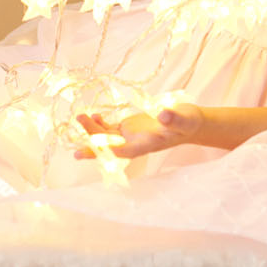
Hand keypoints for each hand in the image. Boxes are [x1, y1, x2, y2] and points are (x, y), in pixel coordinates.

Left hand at [73, 103, 204, 159]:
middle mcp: (134, 143)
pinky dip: (101, 124)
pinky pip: (111, 129)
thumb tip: (163, 115)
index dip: (107, 151)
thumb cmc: (188, 123)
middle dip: (93, 147)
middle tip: (75, 151)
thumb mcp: (183, 119)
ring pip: (107, 138)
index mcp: (145, 145)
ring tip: (80, 117)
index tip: (93, 146)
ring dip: (92, 131)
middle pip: (109, 148)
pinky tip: (94, 115)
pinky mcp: (129, 128)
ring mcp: (130, 136)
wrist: (190, 122)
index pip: (122, 152)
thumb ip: (173, 118)